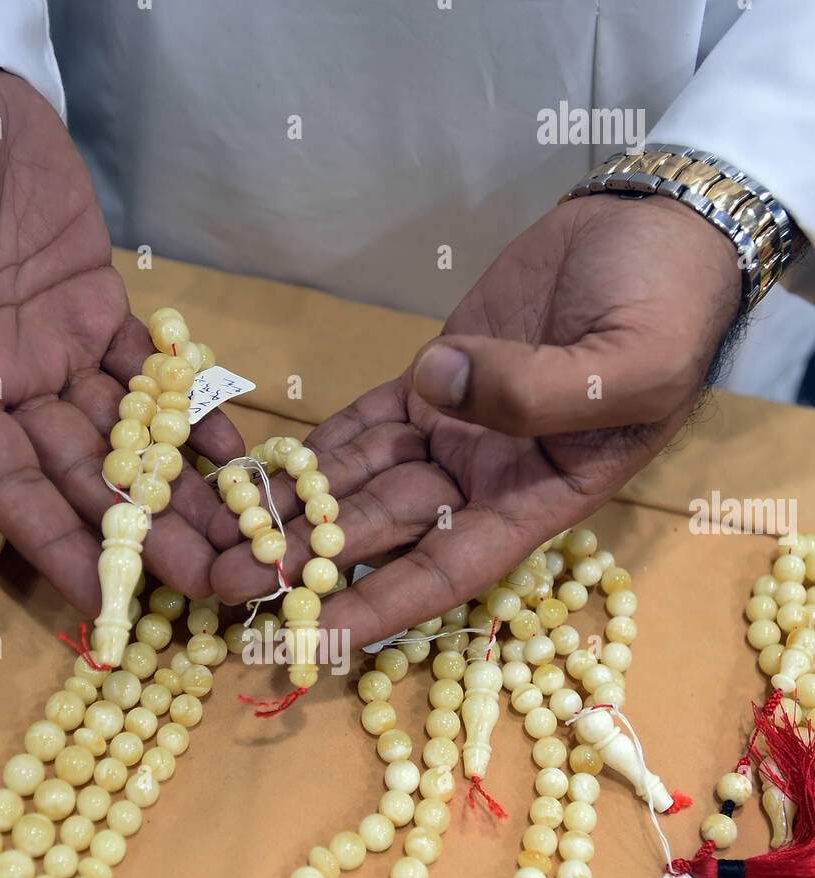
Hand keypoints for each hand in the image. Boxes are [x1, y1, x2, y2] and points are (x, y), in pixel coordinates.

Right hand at [0, 51, 241, 611]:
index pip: (7, 486)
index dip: (55, 546)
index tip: (107, 602)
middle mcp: (9, 383)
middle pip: (86, 480)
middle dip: (147, 538)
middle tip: (213, 586)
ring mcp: (59, 353)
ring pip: (129, 443)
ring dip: (183, 495)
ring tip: (243, 543)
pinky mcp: (101, 314)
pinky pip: (154, 380)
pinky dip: (192, 418)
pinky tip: (236, 458)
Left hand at [206, 195, 740, 645]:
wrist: (660, 231)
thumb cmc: (669, 307)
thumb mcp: (629, 363)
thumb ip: (538, 389)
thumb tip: (439, 388)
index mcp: (541, 497)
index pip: (446, 571)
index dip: (379, 608)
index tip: (312, 638)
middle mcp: (487, 479)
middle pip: (383, 534)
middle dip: (307, 562)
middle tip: (226, 584)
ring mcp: (454, 430)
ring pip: (358, 484)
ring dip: (292, 511)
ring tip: (215, 537)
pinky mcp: (430, 380)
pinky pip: (360, 426)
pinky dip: (312, 451)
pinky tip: (254, 475)